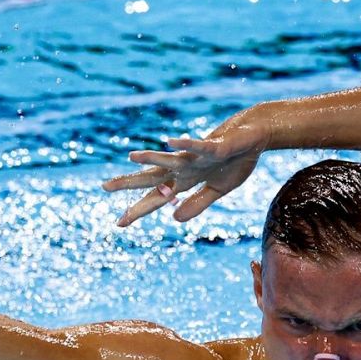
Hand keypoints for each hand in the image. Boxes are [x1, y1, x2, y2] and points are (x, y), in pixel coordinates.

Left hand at [101, 113, 268, 226]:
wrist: (257, 135)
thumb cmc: (236, 160)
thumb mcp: (219, 190)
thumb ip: (197, 203)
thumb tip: (174, 219)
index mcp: (186, 180)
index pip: (157, 197)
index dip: (139, 209)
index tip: (119, 224)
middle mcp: (185, 167)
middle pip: (154, 177)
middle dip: (130, 182)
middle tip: (104, 187)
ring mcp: (197, 156)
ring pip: (171, 159)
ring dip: (152, 158)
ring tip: (132, 156)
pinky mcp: (214, 146)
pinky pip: (198, 145)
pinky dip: (185, 144)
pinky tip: (170, 141)